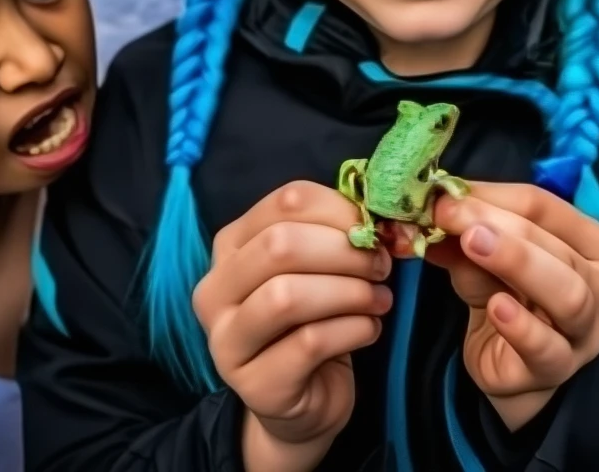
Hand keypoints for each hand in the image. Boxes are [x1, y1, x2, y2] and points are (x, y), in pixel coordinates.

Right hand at [192, 181, 392, 468]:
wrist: (304, 399)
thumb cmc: (314, 318)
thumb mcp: (319, 267)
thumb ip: (338, 235)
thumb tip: (382, 222)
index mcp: (232, 244)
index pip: (287, 201)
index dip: (340, 210)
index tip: (374, 231)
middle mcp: (216, 289)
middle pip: (280, 245)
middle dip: (344, 252)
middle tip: (381, 267)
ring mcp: (227, 341)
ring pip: (287, 296)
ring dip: (350, 292)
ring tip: (379, 300)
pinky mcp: (255, 385)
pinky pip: (310, 343)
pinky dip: (354, 329)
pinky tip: (370, 330)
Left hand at [425, 182, 598, 431]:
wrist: (511, 369)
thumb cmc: (509, 300)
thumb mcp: (486, 260)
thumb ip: (467, 234)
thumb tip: (437, 206)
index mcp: (592, 244)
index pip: (544, 206)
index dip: (493, 196)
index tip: (447, 192)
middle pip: (555, 246)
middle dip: (499, 225)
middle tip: (451, 213)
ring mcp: (588, 333)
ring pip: (567, 293)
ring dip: (518, 262)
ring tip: (473, 243)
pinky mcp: (559, 370)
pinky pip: (547, 349)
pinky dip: (522, 327)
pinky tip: (496, 307)